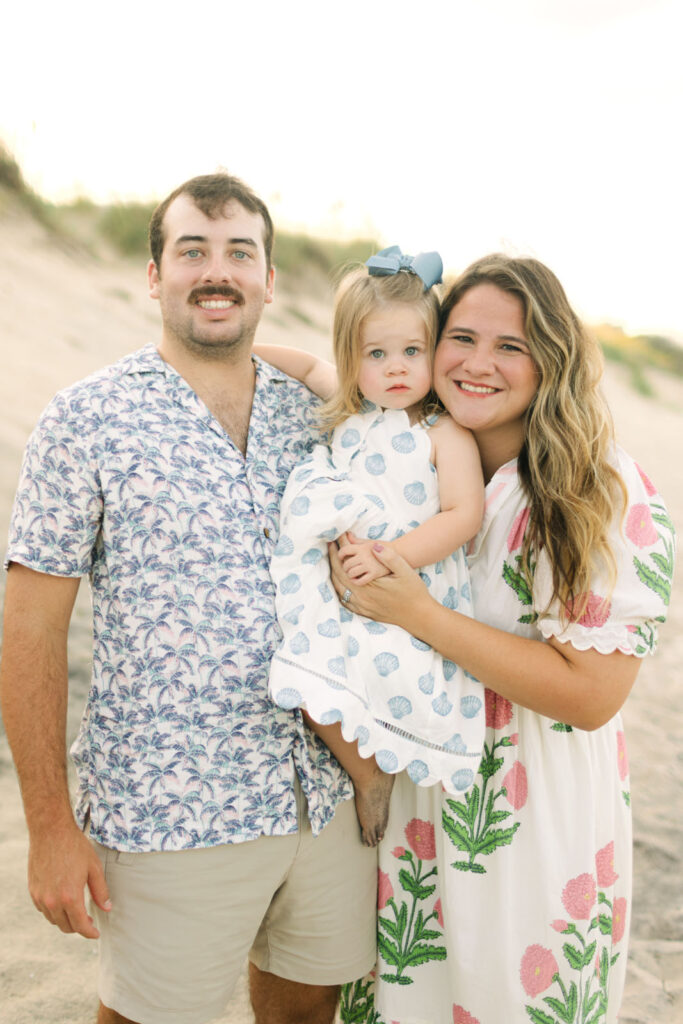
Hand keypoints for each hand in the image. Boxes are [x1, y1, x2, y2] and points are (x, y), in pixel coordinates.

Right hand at [28, 823, 110, 938]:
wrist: (51, 831)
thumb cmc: (75, 847)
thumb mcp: (93, 867)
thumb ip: (100, 891)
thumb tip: (106, 908)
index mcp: (70, 896)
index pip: (80, 926)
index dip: (89, 933)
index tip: (95, 933)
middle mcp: (53, 901)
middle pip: (66, 926)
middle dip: (78, 927)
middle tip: (88, 920)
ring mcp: (40, 897)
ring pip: (53, 920)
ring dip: (65, 920)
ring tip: (76, 911)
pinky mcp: (33, 890)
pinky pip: (44, 909)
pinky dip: (53, 911)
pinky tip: (62, 901)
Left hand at [329, 539, 430, 625]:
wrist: (419, 616)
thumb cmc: (414, 591)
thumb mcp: (405, 570)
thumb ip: (390, 557)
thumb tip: (375, 547)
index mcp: (370, 585)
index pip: (346, 566)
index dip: (338, 553)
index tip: (334, 541)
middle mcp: (363, 597)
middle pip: (339, 577)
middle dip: (333, 561)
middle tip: (329, 547)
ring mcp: (363, 606)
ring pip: (340, 590)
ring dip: (334, 575)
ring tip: (332, 563)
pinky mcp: (366, 613)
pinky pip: (346, 601)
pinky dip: (340, 590)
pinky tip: (340, 584)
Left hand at [338, 537, 389, 583]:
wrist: (400, 555)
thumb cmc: (383, 548)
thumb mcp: (370, 542)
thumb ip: (357, 540)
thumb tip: (346, 534)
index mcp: (362, 547)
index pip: (344, 550)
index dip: (339, 554)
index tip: (341, 557)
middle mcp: (364, 556)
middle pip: (346, 563)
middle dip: (345, 567)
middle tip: (347, 567)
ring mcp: (369, 565)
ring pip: (351, 573)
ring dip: (350, 574)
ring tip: (352, 574)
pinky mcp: (375, 574)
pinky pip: (360, 581)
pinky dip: (356, 581)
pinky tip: (357, 579)